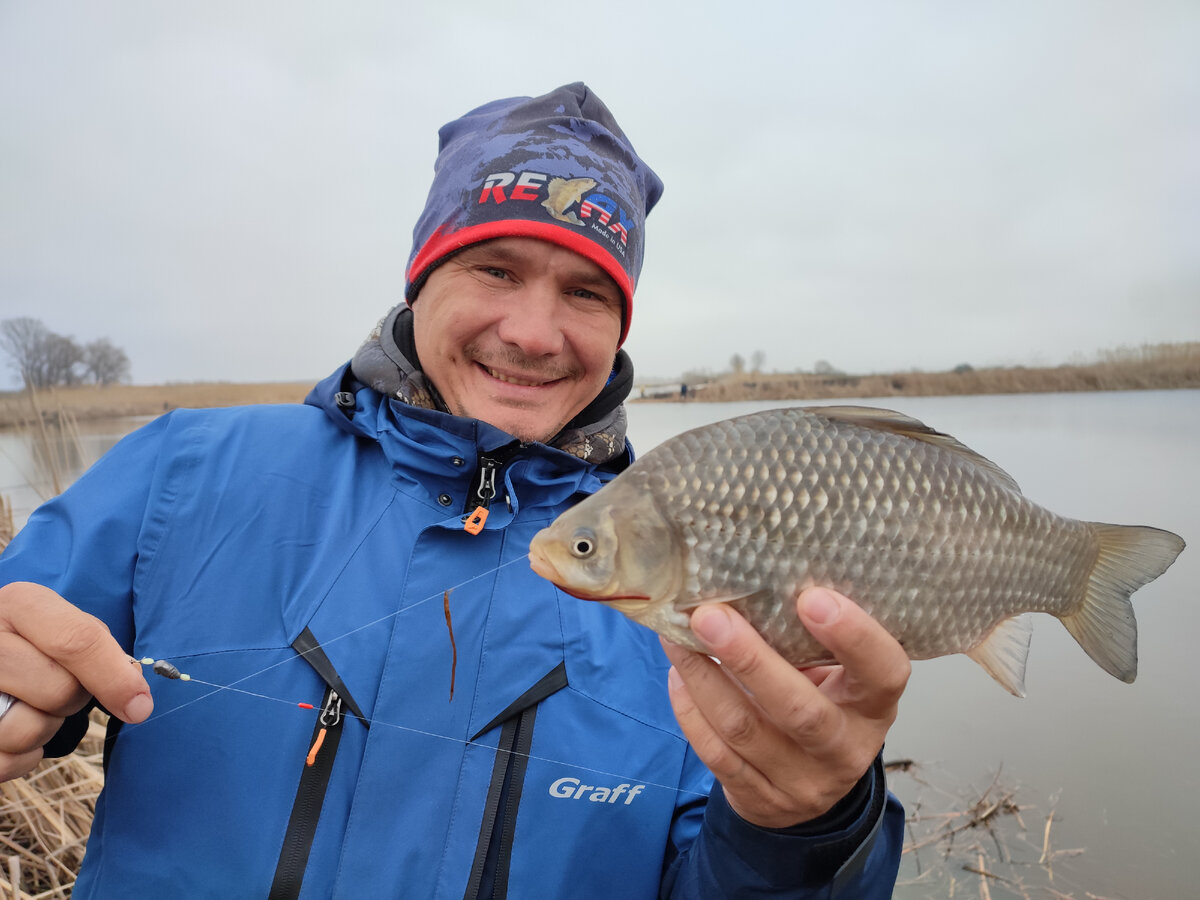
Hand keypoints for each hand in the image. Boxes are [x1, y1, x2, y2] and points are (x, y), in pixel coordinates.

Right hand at [0, 582, 152, 780]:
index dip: (115, 677)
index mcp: (18, 604)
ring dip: (44, 729)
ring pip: (28, 729)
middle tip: (60, 690)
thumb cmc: (33, 643)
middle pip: (59, 690)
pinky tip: (13, 730)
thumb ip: (99, 649)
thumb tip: (137, 697)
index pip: (77, 641)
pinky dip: (21, 757)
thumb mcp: (62, 625)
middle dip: (74, 700)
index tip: (140, 705)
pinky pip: (5, 761)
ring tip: (29, 707)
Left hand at [661, 587, 909, 828]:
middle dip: (749, 659)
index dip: (854, 637)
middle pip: (799, 710)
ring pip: (745, 730)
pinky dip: (690, 710)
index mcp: (873, 706)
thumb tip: (752, 576)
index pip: (884, 673)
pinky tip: (677, 675)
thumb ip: (811, 640)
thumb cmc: (823, 703)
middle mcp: (845, 749)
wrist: (810, 788)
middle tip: (710, 615)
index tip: (812, 597)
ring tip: (677, 636)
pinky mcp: (759, 799)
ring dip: (703, 677)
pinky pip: (716, 754)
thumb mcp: (837, 674)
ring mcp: (801, 782)